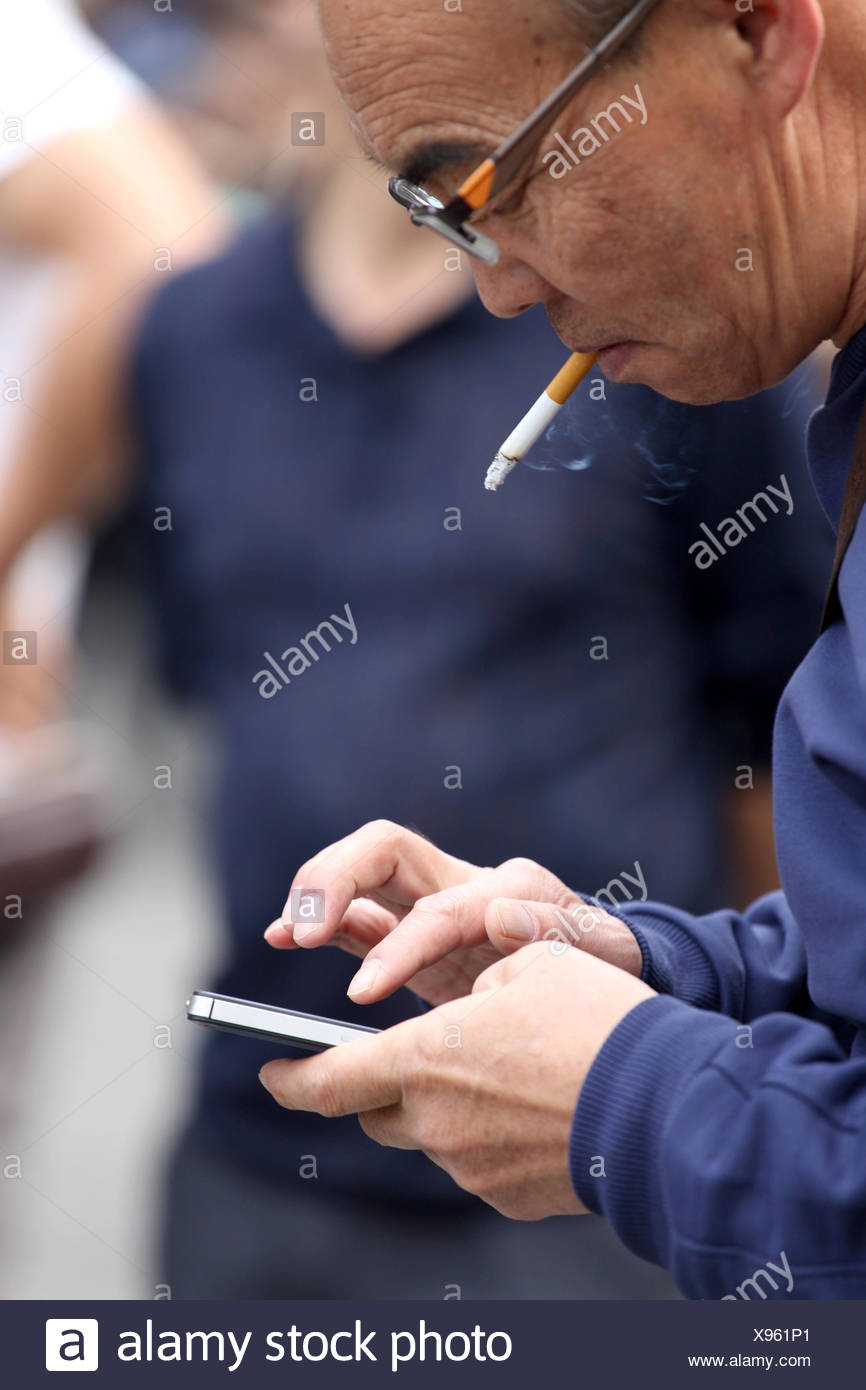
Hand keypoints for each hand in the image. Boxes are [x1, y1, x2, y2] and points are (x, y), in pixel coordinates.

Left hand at [260, 943, 655, 1219]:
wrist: (663, 1108)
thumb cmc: (595, 1022)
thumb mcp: (529, 965)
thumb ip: (472, 986)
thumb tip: (466, 1013)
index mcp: (425, 1056)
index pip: (328, 1080)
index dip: (291, 1077)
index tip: (270, 1071)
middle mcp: (434, 1121)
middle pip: (375, 1112)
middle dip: (376, 1086)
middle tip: (407, 1058)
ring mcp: (470, 1168)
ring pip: (428, 1136)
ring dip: (440, 1107)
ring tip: (498, 1074)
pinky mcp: (507, 1198)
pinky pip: (474, 1163)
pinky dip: (485, 1136)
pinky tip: (530, 1109)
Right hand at [264, 819, 641, 1005]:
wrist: (611, 964)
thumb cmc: (607, 961)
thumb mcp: (600, 953)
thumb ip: (556, 934)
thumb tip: (503, 917)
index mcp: (505, 888)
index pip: (436, 908)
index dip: (398, 945)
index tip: (364, 994)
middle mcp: (461, 882)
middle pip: (383, 851)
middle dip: (337, 883)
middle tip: (302, 932)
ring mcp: (431, 901)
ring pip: (360, 876)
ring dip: (316, 897)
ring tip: (282, 932)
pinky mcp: (410, 930)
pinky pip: (355, 916)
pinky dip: (318, 921)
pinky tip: (283, 936)